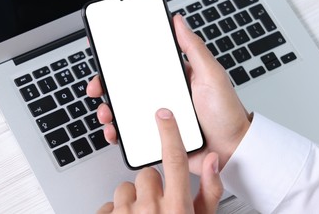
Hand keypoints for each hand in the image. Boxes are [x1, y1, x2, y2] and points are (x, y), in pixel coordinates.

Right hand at [87, 14, 250, 174]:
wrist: (232, 150)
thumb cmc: (226, 113)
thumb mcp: (212, 75)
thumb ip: (194, 48)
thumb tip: (179, 21)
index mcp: (174, 77)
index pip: (142, 63)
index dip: (121, 57)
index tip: (104, 52)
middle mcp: (163, 95)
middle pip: (127, 86)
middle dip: (106, 85)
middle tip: (98, 87)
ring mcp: (158, 116)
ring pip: (125, 109)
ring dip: (109, 110)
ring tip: (106, 113)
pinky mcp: (157, 135)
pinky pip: (132, 133)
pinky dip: (119, 132)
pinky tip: (115, 132)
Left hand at [97, 108, 222, 213]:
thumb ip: (210, 191)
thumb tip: (211, 160)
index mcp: (177, 208)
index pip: (174, 159)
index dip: (169, 132)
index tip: (163, 114)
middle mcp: (151, 210)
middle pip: (146, 175)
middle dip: (150, 187)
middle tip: (156, 206)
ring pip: (124, 189)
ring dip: (131, 202)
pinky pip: (107, 206)